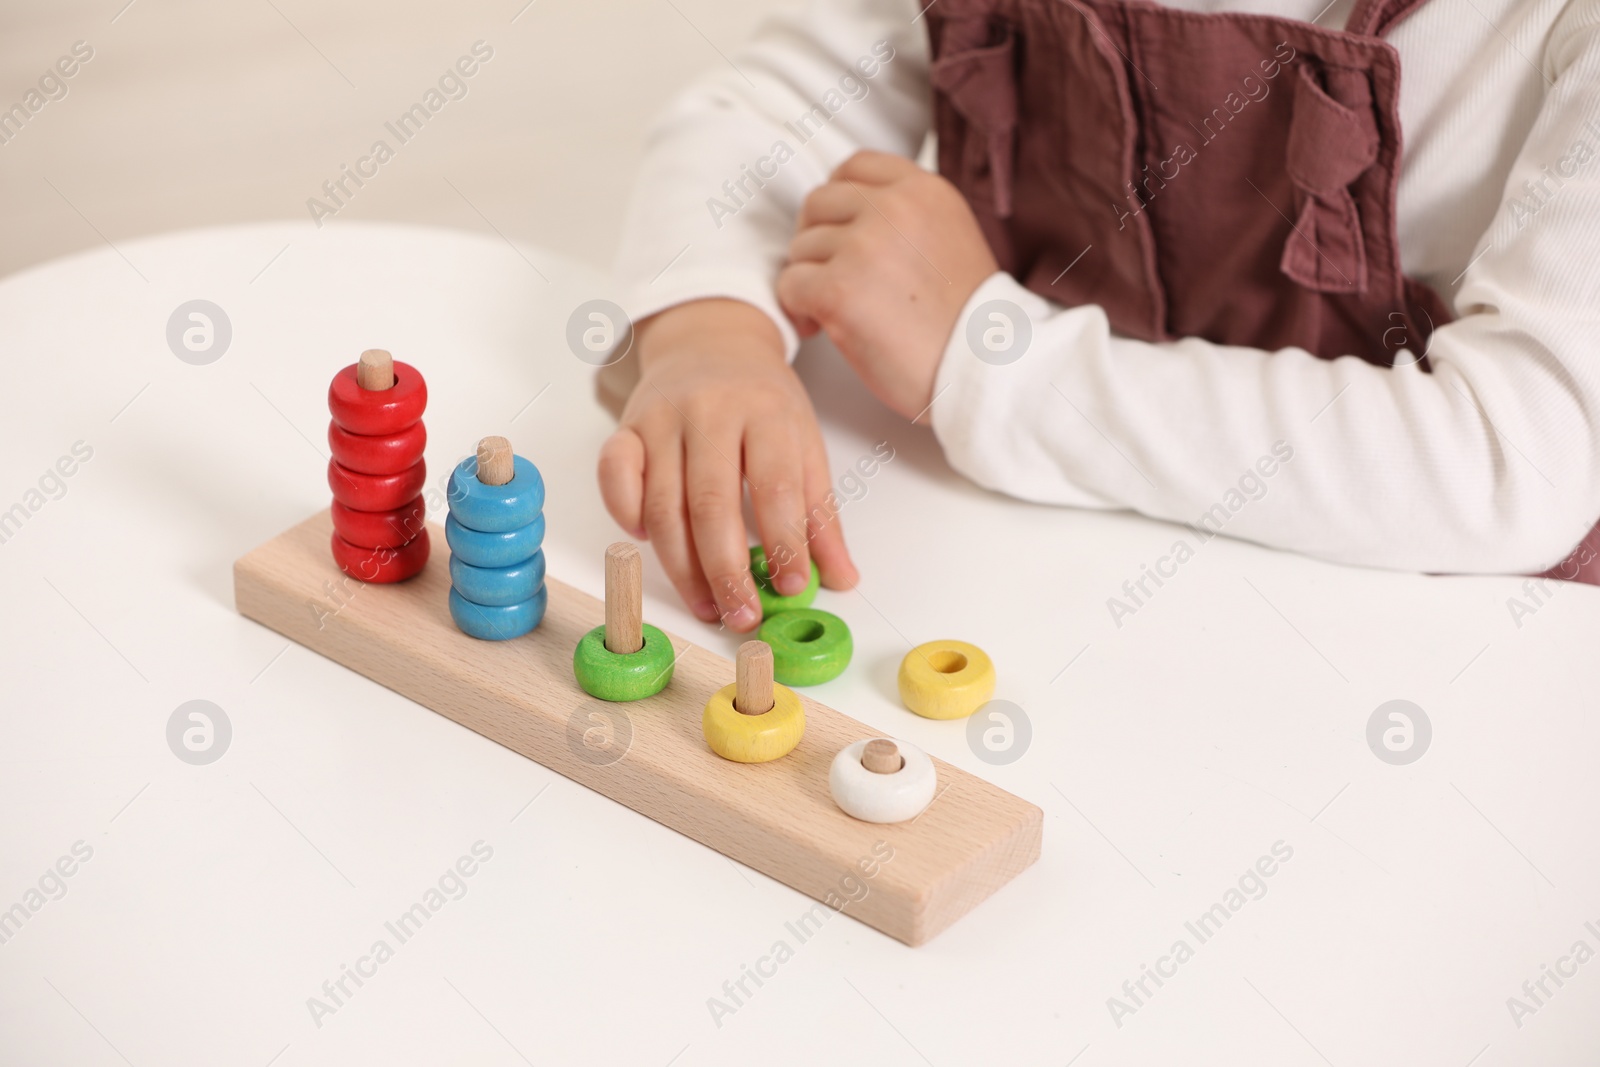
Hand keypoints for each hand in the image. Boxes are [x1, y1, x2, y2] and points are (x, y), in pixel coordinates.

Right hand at [598, 299, 858, 631]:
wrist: (712, 339)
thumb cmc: (762, 400)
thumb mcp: (804, 442)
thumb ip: (821, 513)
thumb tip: (841, 578)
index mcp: (767, 412)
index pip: (776, 486)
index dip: (784, 542)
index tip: (792, 588)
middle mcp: (712, 411)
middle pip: (712, 502)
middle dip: (726, 570)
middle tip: (742, 615)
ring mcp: (663, 418)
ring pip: (663, 503)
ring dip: (682, 566)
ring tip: (707, 605)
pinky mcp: (626, 426)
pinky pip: (614, 476)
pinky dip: (626, 515)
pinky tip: (648, 544)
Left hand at [777, 150, 998, 419]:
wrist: (986, 369)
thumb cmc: (968, 322)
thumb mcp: (952, 238)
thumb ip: (907, 217)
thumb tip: (851, 218)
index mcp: (923, 191)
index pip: (855, 167)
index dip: (838, 203)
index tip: (842, 235)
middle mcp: (892, 208)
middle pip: (818, 203)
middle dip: (816, 242)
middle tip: (831, 277)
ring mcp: (863, 247)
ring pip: (800, 247)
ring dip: (809, 279)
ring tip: (836, 311)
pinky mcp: (838, 290)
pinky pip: (789, 286)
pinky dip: (798, 309)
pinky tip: (822, 328)